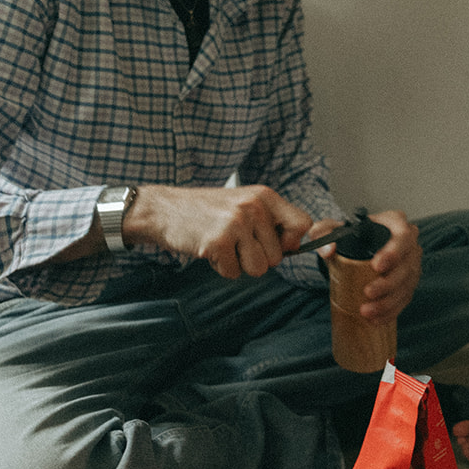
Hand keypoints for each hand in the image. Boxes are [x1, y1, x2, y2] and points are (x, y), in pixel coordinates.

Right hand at [125, 184, 310, 277]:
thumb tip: (296, 246)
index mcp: (265, 195)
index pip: (303, 224)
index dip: (294, 242)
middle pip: (278, 257)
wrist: (165, 209)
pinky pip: (233, 273)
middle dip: (257, 257)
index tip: (280, 245)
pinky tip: (209, 249)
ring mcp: (236, 224)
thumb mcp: (244, 203)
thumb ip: (271, 221)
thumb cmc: (208, 211)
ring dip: (240, 264)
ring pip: (259, 269)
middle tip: (235, 241)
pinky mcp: (218, 242)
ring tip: (224, 245)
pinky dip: (221, 268)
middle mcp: (254, 207)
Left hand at [325, 209, 419, 322]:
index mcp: (395, 223)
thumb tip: (328, 250)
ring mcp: (411, 264)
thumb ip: (323, 232)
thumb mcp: (332, 229)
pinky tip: (376, 318)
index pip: (403, 235)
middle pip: (407, 264)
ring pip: (407, 285)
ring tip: (367, 311)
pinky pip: (404, 299)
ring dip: (388, 301)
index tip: (376, 266)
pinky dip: (391, 311)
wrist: (354, 250)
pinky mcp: (409, 283)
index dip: (393, 252)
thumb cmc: (349, 236)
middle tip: (368, 292)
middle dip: (389, 282)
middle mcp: (409, 243)